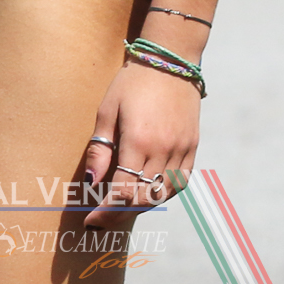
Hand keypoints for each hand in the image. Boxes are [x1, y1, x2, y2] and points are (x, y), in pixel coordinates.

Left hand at [80, 59, 199, 231]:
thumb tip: (91, 182)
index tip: (91, 223)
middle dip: (119, 214)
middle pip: (142, 198)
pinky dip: (164, 194)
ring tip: (122, 207)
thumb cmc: (132, 83)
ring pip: (163, 194)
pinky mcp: (192, 146)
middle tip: (101, 220)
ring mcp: (181, 149)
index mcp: (138, 142)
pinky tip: (150, 193)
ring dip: (141, 206)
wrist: (170, 60)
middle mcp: (163, 150)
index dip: (106, 213)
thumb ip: (99, 149)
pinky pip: (181, 182)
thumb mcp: (107, 110)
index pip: (122, 192)